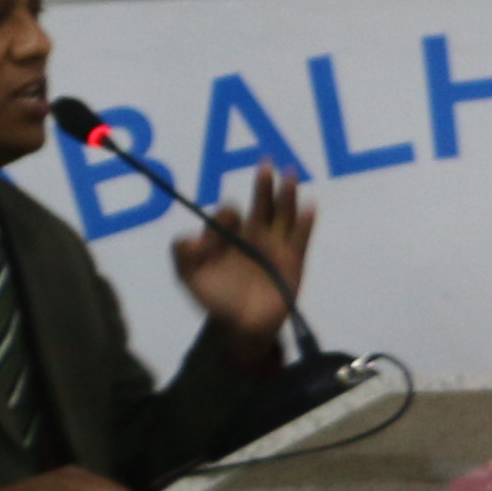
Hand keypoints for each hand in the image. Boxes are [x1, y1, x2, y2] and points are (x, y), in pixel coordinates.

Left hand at [175, 162, 314, 357]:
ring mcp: (275, 246)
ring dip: (287, 194)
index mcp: (229, 234)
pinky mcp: (293, 260)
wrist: (241, 327)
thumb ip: (182, 255)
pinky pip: (301, 237)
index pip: (230, 213)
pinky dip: (305, 221)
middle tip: (265, 162)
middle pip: (261, 203)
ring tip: (290, 173)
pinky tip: (309, 205)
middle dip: (263, 184)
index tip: (222, 226)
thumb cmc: (215, 299)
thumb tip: (190, 237)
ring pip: (283, 214)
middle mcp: (254, 234)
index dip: (226, 215)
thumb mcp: (189, 277)